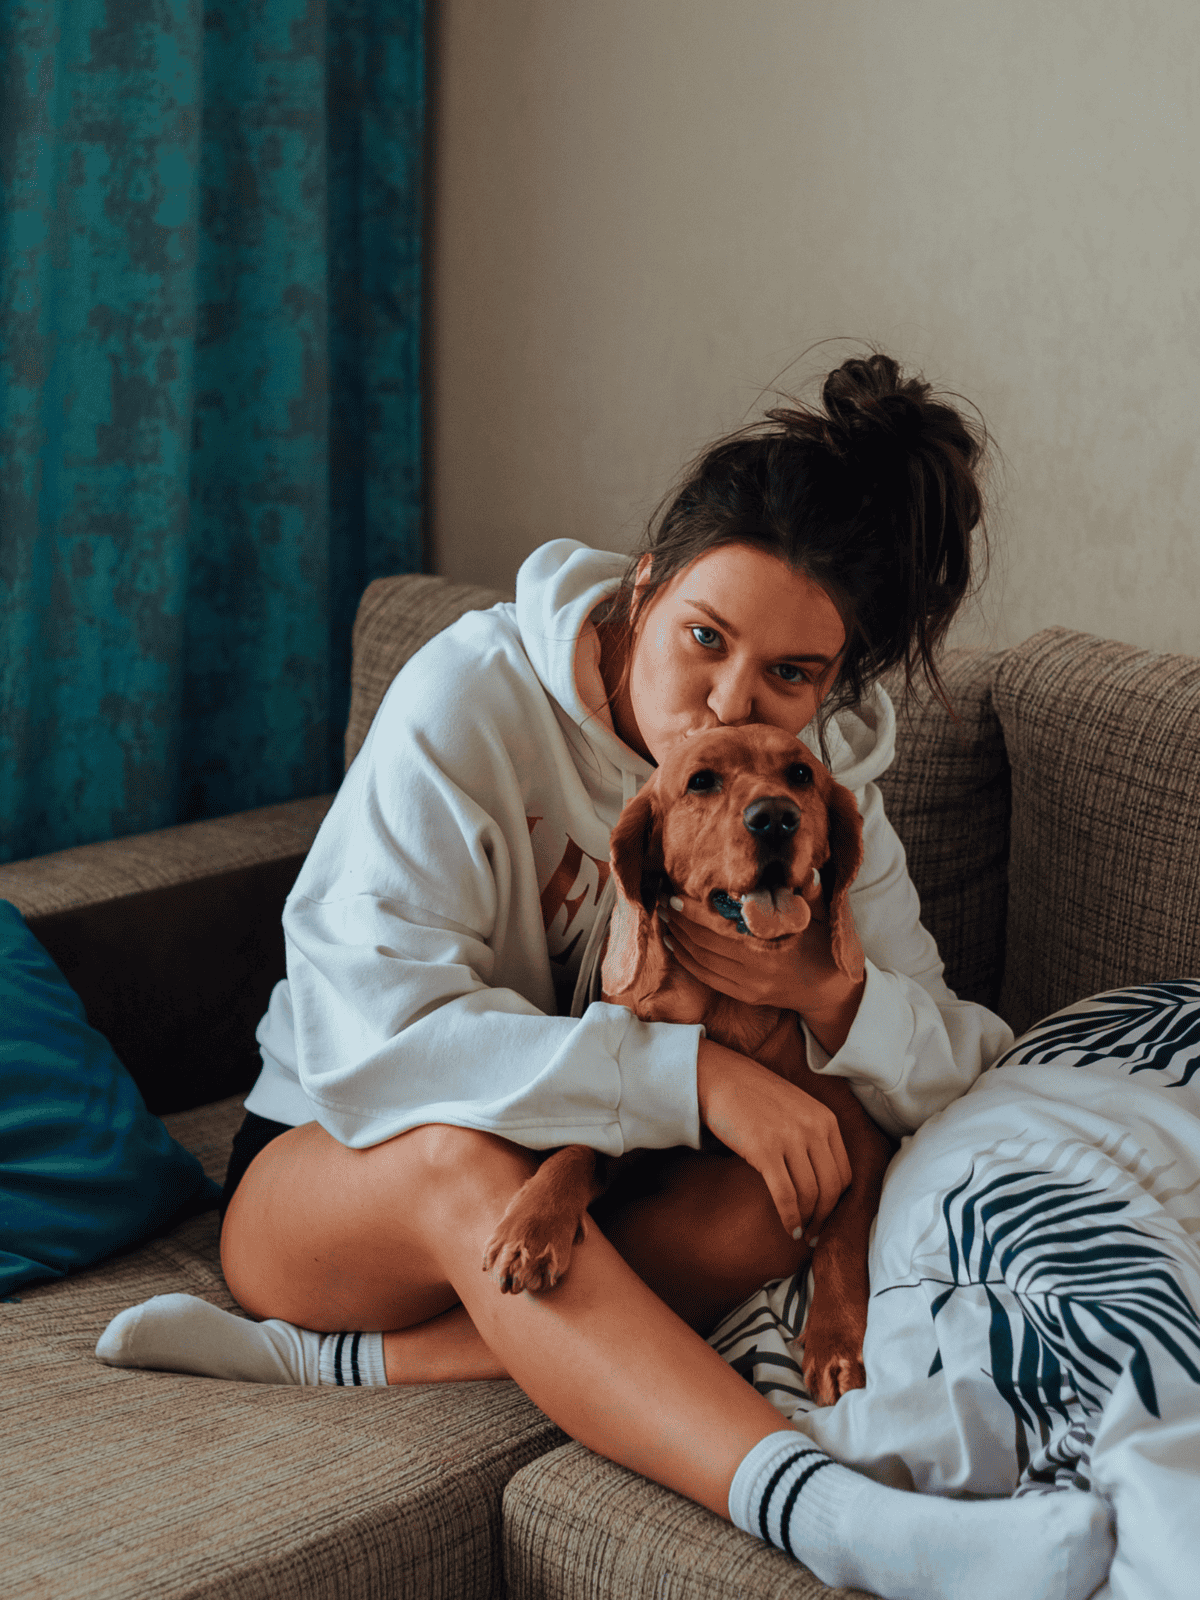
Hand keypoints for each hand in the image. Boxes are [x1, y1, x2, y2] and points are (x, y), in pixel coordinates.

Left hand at [659, 882, 864, 1054]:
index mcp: (772, 949)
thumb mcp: (822, 917)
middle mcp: (756, 971)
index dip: (694, 912)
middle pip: (704, 944)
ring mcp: (748, 987)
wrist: (829, 991)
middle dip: (679, 922)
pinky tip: (674, 944)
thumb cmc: (823, 946)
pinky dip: (686, 961)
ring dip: (678, 939)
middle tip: (661, 900)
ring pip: (701, 962)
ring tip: (663, 917)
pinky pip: (706, 978)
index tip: (676, 894)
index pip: (721, 928)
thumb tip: (804, 870)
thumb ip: (810, 894)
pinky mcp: (744, 996)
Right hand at [696, 1038, 851, 1239]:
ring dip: (807, 1220)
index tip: (825, 1216)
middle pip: (831, 1188)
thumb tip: (820, 1180)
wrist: (719, 1077)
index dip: (837, 1202)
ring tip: (800, 1232)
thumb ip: (813, 1135)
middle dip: (824, 1217)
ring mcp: (790, 1138)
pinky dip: (790, 1217)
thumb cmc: (754, 1097)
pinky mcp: (765, 1149)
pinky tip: (788, 1227)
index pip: (844, 1173)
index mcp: (826, 1119)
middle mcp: (814, 1128)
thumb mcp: (796, 1109)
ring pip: (810, 1194)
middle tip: (814, 1233)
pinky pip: (786, 1195)